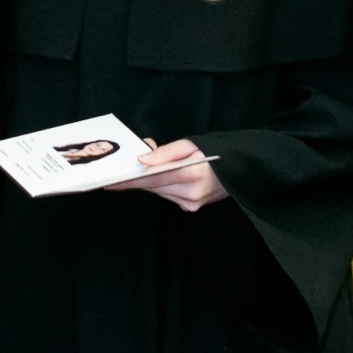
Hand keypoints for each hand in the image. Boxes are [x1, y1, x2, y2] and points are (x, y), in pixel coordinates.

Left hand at [107, 137, 226, 213]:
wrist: (242, 170)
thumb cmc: (217, 152)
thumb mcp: (191, 144)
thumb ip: (165, 152)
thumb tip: (142, 160)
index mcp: (191, 174)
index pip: (152, 179)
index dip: (130, 180)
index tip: (110, 182)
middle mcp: (191, 193)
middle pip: (153, 187)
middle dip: (137, 178)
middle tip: (120, 170)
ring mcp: (192, 203)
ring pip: (159, 192)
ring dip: (150, 181)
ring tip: (142, 170)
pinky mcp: (192, 207)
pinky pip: (168, 196)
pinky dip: (162, 186)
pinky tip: (161, 177)